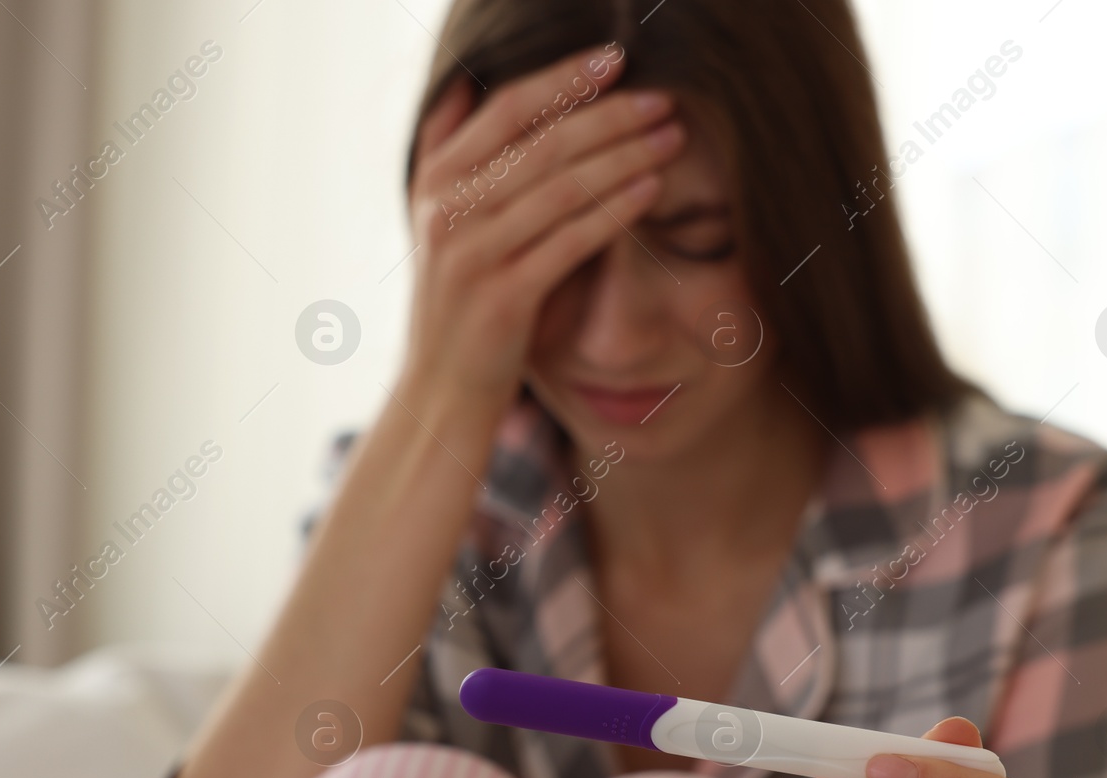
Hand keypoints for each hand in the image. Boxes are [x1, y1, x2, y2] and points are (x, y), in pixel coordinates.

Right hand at [397, 45, 685, 421]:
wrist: (442, 389)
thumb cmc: (456, 301)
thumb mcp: (436, 222)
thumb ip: (446, 154)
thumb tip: (466, 86)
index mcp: (435, 183)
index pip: (506, 110)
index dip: (562, 78)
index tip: (615, 59)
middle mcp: (448, 212)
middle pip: (542, 142)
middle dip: (609, 115)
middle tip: (663, 100)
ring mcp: (472, 256)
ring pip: (562, 188)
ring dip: (624, 156)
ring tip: (671, 137)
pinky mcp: (504, 298)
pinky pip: (571, 241)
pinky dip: (615, 210)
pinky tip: (651, 190)